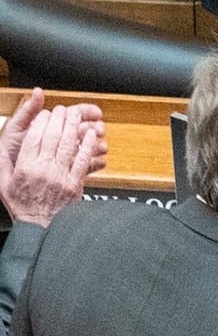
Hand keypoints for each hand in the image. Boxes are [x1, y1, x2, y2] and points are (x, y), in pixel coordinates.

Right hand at [0, 92, 107, 227]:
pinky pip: (82, 160)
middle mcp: (43, 169)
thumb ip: (2, 162)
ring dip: (73, 127)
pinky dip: (87, 146)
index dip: (41, 122)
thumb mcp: (4, 183)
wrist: (41, 227)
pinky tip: (90, 135)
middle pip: (52, 137)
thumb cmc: (23, 205)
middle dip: (58, 119)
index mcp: (24, 167)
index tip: (45, 113)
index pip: (33, 138)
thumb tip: (0, 145)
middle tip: (62, 109)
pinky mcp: (75, 183)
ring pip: (67, 145)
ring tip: (75, 114)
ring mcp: (60, 176)